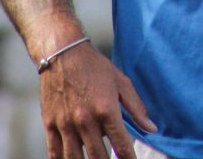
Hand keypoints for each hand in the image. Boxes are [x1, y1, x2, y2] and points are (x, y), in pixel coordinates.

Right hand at [40, 42, 156, 158]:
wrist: (62, 53)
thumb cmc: (95, 67)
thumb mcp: (121, 83)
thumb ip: (136, 108)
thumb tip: (152, 128)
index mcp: (106, 109)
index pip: (121, 144)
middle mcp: (86, 120)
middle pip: (99, 157)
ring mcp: (66, 124)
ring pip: (75, 158)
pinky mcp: (50, 124)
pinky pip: (54, 152)